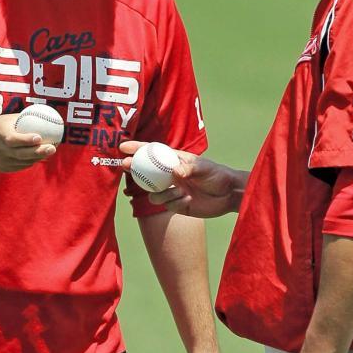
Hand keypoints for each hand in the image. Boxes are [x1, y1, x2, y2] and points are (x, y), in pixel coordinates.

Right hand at [0, 113, 55, 172]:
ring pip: (23, 161)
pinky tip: (40, 156)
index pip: (12, 139)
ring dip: (38, 157)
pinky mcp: (3, 168)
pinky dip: (31, 161)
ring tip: (50, 151)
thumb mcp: (8, 119)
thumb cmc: (0, 126)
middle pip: (20, 154)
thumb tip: (47, 114)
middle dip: (38, 152)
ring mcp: (1, 160)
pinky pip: (21, 165)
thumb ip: (25, 118)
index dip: (25, 140)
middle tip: (52, 148)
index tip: (39, 137)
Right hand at [119, 140, 246, 217]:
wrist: (228, 195)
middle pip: (145, 172)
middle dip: (134, 169)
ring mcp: (171, 191)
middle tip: (126, 166)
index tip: (123, 147)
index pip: (152, 153)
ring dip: (163, 193)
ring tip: (181, 191)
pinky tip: (189, 200)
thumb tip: (174, 172)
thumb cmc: (217, 175)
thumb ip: (189, 168)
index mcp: (174, 161)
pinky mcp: (176, 205)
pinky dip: (175, 202)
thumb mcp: (205, 168)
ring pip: (153, 193)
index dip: (137, 149)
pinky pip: (166, 205)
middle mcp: (170, 175)